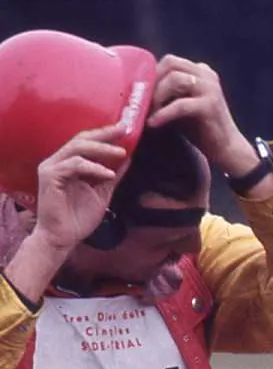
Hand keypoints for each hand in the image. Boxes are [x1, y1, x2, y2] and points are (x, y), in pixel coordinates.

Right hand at [5, 127, 129, 297]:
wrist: (63, 239)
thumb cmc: (78, 219)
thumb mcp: (102, 194)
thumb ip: (112, 176)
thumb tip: (127, 159)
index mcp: (69, 163)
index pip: (87, 142)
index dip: (105, 135)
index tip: (124, 129)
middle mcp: (58, 161)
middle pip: (81, 139)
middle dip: (104, 134)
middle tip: (123, 130)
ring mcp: (52, 167)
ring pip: (77, 148)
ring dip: (101, 149)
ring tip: (120, 153)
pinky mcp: (50, 176)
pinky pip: (74, 165)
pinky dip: (92, 167)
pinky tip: (108, 174)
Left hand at [147, 56, 272, 184]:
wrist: (227, 150)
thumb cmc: (203, 131)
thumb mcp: (181, 106)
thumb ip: (167, 95)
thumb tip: (139, 91)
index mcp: (200, 71)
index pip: (170, 61)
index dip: (152, 74)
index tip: (140, 92)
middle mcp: (206, 75)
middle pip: (171, 63)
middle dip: (153, 81)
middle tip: (141, 100)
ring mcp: (210, 88)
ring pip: (175, 79)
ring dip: (157, 96)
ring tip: (148, 112)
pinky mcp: (209, 105)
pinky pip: (180, 105)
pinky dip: (164, 114)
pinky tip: (153, 124)